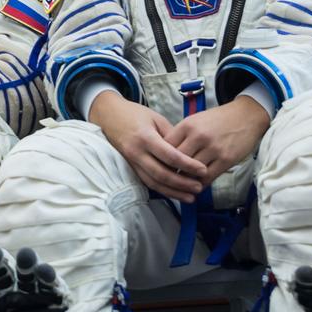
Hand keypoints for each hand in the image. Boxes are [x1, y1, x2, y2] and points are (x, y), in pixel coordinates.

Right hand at [88, 91, 207, 201]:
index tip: (202, 170)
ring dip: (173, 192)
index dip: (187, 165)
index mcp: (145, 137)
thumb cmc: (134, 114)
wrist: (109, 116)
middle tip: (199, 187)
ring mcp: (132, 162)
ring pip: (153, 183)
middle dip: (182, 183)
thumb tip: (188, 151)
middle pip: (161, 174)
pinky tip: (175, 193)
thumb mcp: (156, 118)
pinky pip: (147, 182)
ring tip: (190, 197)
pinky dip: (162, 190)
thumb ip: (171, 135)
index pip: (169, 156)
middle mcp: (137, 152)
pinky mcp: (130, 168)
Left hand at [164, 97, 270, 185]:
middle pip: (177, 161)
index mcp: (188, 125)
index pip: (166, 147)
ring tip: (182, 184)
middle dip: (172, 171)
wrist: (246, 116)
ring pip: (191, 171)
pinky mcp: (225, 159)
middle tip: (169, 179)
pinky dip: (200, 183)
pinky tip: (197, 184)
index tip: (161, 166)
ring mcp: (213, 148)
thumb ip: (181, 135)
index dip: (162, 159)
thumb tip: (165, 153)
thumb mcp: (196, 120)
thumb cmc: (218, 119)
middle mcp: (198, 136)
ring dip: (186, 180)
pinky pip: (207, 177)